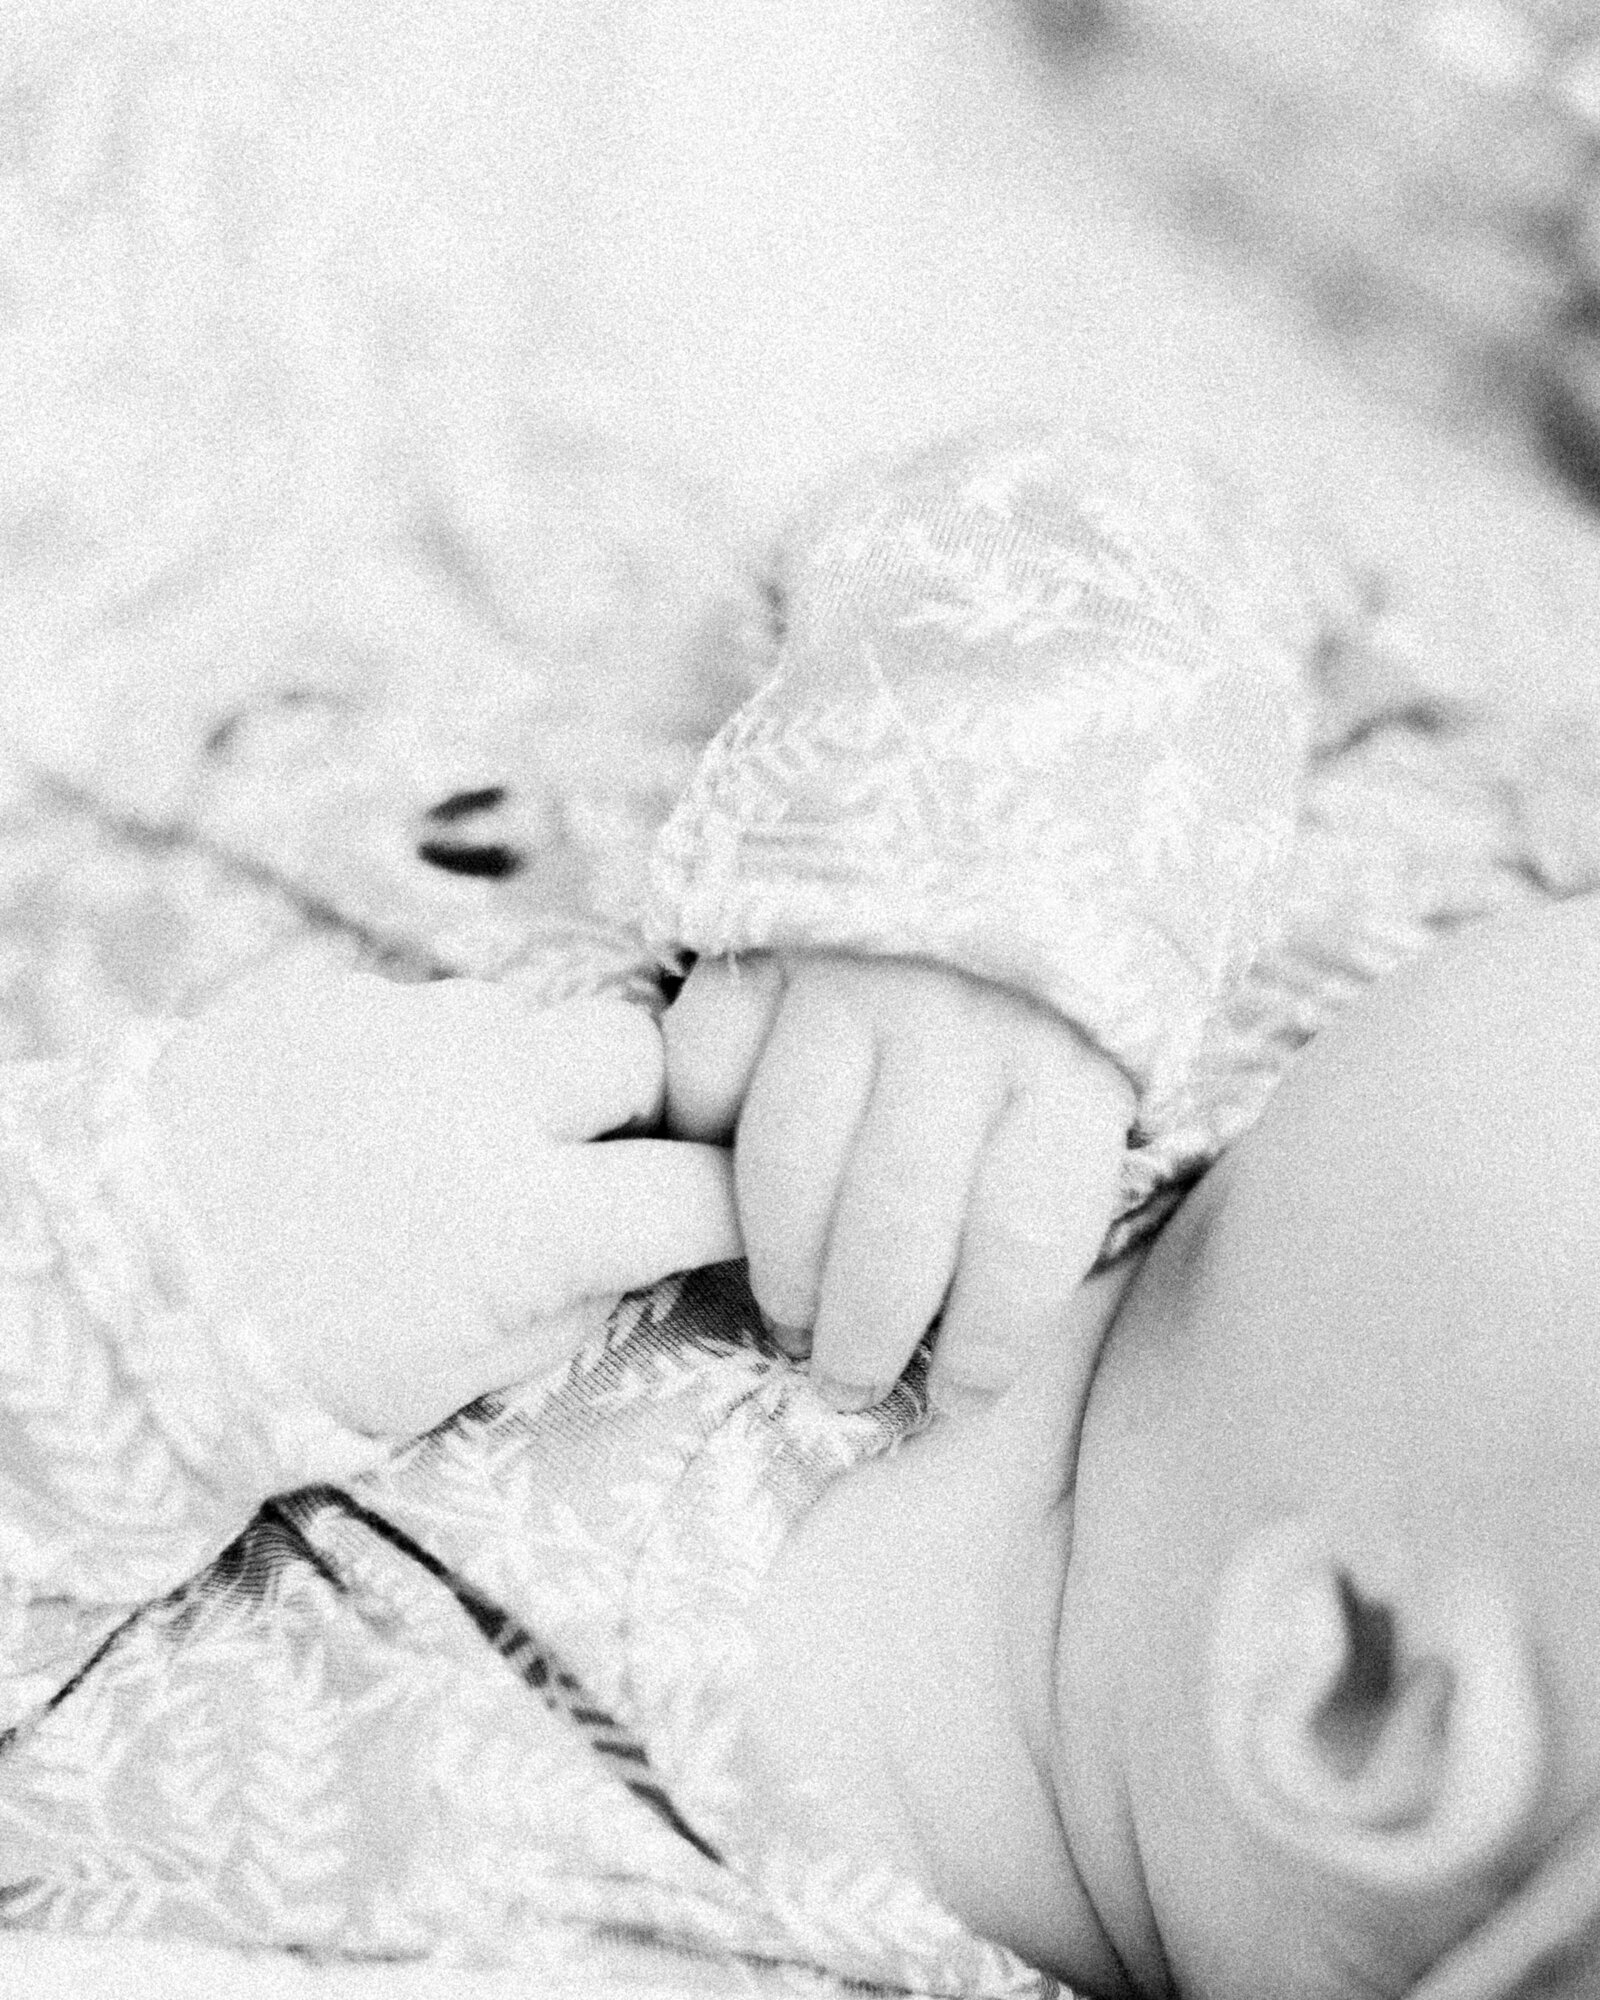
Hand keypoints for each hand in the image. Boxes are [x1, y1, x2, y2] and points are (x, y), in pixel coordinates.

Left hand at [150, 951, 739, 1437]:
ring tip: (461, 1141)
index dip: (736, 1208)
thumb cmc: (294, 1366)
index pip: (703, 1188)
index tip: (730, 1220)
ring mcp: (404, 1027)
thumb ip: (576, 1303)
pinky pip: (427, 1008)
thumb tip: (645, 1252)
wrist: (106, 1291)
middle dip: (645, 1104)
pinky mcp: (330, 991)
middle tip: (605, 1158)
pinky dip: (428, 1061)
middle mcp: (484, 1094)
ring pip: (532, 1018)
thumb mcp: (458, 1377)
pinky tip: (374, 1119)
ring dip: (530, 1075)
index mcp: (526, 1218)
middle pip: (641, 1050)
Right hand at [661, 953, 1133, 1412]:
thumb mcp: (1126, 1036)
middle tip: (847, 1379)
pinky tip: (720, 1169)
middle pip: (893, 1226)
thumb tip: (999, 1295)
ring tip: (790, 1311)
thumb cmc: (1073, 942)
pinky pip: (703, 1064)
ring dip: (779, 1265)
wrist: (1011, 785)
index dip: (982, 1348)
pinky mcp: (763, 941)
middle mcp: (959, 1024)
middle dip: (864, 1335)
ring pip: (786, 1163)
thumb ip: (1068, 1144)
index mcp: (1075, 1059)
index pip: (1020, 1245)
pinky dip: (699, 1127)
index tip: (955, 1395)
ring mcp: (851, 979)